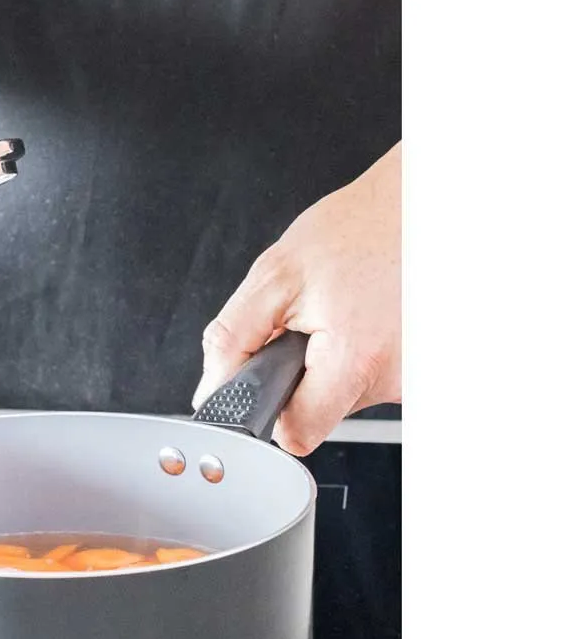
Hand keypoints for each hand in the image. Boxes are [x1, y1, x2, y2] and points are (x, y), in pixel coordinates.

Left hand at [193, 143, 400, 454]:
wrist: (422, 204)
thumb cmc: (358, 230)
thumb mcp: (275, 275)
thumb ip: (232, 340)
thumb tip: (212, 390)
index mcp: (354, 361)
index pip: (298, 434)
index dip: (274, 411)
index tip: (272, 384)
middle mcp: (395, 380)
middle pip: (324, 414)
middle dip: (307, 377)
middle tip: (316, 327)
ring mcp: (416, 379)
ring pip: (350, 396)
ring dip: (338, 363)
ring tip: (349, 315)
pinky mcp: (425, 372)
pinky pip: (377, 380)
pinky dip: (364, 355)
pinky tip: (369, 320)